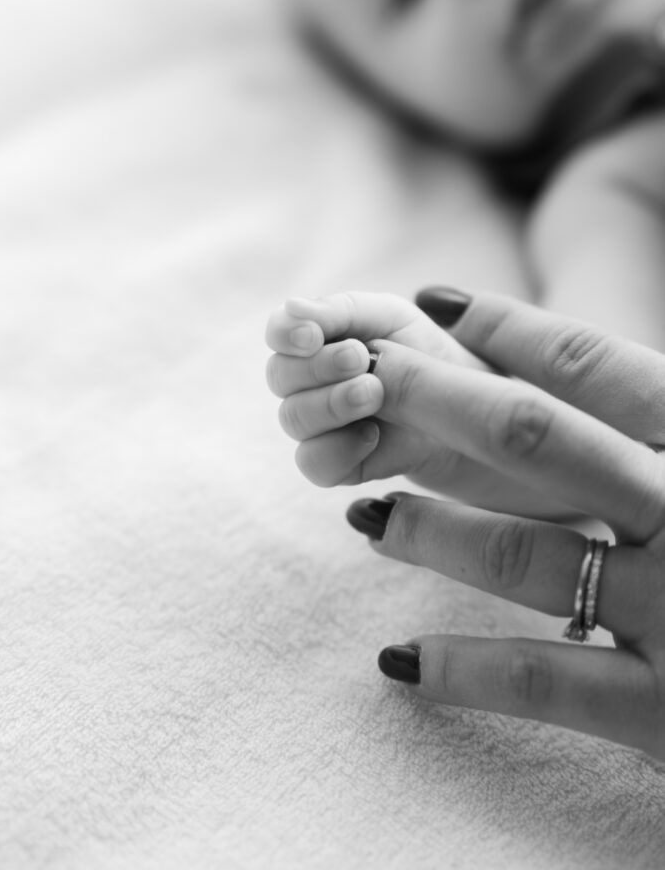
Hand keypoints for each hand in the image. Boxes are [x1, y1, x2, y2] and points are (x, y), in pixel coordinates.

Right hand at [265, 291, 576, 517]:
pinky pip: (315, 463)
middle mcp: (323, 380)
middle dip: (314, 366)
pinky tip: (373, 436)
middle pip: (280, 375)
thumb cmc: (453, 360)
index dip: (286, 330)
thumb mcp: (405, 323)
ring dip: (326, 403)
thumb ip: (347, 312)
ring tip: (372, 393)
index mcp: (333, 335)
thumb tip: (292, 305)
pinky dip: (335, 448)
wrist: (504, 419)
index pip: (283, 330)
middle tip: (360, 359)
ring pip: (293, 418)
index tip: (312, 332)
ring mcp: (333, 425)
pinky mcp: (350, 465)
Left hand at [347, 288, 664, 759]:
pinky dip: (460, 669)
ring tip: (366, 514)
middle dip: (442, 402)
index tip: (439, 303)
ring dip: (429, 530)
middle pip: (541, 442)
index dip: (513, 330)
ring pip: (523, 557)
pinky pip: (542, 682)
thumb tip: (620, 373)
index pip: (606, 370)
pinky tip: (396, 660)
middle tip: (371, 376)